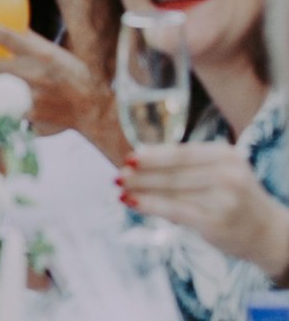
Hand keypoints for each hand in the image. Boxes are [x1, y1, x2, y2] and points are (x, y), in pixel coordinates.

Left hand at [0, 22, 114, 126]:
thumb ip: (31, 41)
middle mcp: (35, 75)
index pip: (6, 36)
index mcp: (42, 54)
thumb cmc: (72, 75)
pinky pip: (6, 109)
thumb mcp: (55, 53)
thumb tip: (9, 25)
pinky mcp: (29, 116)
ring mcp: (31, 98)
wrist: (92, 108)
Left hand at [121, 142, 288, 276]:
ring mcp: (223, 198)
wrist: (270, 234)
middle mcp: (227, 173)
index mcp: (226, 155)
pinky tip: (132, 203)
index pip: (181, 152)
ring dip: (140, 189)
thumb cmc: (236, 200)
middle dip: (141, 174)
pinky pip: (174, 210)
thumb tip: (139, 160)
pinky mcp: (216, 222)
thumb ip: (189, 166)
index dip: (152, 155)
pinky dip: (149, 205)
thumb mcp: (221, 172)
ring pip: (170, 191)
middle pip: (173, 171)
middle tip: (117, 176)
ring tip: (120, 188)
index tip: (128, 157)